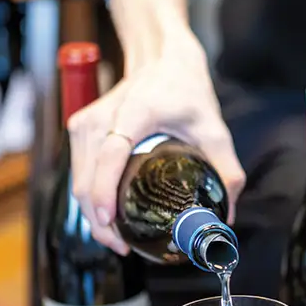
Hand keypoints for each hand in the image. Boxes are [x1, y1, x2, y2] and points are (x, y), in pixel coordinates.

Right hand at [68, 30, 245, 254]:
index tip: (109, 221)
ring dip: (92, 214)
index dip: (104, 192)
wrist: (160, 57)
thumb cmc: (184, 88)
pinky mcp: (79, 130)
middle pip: (86, 178)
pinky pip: (78, 172)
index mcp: (132, 113)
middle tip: (124, 247)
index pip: (109, 155)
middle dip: (99, 220)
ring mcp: (85, 123)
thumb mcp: (213, 126)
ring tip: (117, 239)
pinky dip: (89, 197)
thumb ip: (226, 169)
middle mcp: (101, 118)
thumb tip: (228, 214)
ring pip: (77, 180)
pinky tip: (108, 217)